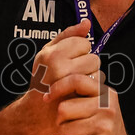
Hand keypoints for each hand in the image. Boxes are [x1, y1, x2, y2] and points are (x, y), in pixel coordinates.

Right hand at [19, 19, 99, 134]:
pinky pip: (97, 85)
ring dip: (92, 77)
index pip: (83, 42)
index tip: (70, 60)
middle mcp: (58, 66)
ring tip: (76, 83)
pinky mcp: (78, 97)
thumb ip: (67, 35)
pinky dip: (92, 89)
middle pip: (93, 57)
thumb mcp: (49, 53)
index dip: (80, 51)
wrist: (37, 112)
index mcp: (51, 53)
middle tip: (74, 74)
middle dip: (87, 65)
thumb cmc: (43, 78)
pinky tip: (81, 92)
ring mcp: (67, 83)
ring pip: (97, 72)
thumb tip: (86, 22)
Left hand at [46, 71, 134, 134]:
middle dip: (60, 121)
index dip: (57, 87)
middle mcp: (107, 108)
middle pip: (64, 108)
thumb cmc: (101, 130)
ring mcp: (106, 127)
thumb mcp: (97, 106)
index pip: (77, 80)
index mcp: (105, 94)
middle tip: (71, 127)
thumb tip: (51, 80)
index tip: (47, 97)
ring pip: (64, 129)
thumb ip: (82, 94)